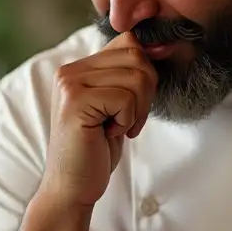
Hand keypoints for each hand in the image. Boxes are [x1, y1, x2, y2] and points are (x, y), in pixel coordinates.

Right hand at [40, 33, 157, 207]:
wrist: (73, 186)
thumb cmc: (97, 149)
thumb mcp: (117, 106)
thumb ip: (129, 76)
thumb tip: (161, 46)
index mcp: (80, 67)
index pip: (130, 43)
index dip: (145, 74)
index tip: (134, 105)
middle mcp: (70, 70)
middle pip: (137, 56)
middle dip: (146, 92)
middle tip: (129, 120)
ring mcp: (70, 84)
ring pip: (136, 77)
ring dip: (137, 110)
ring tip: (117, 127)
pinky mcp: (75, 101)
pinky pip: (126, 98)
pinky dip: (128, 120)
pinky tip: (109, 134)